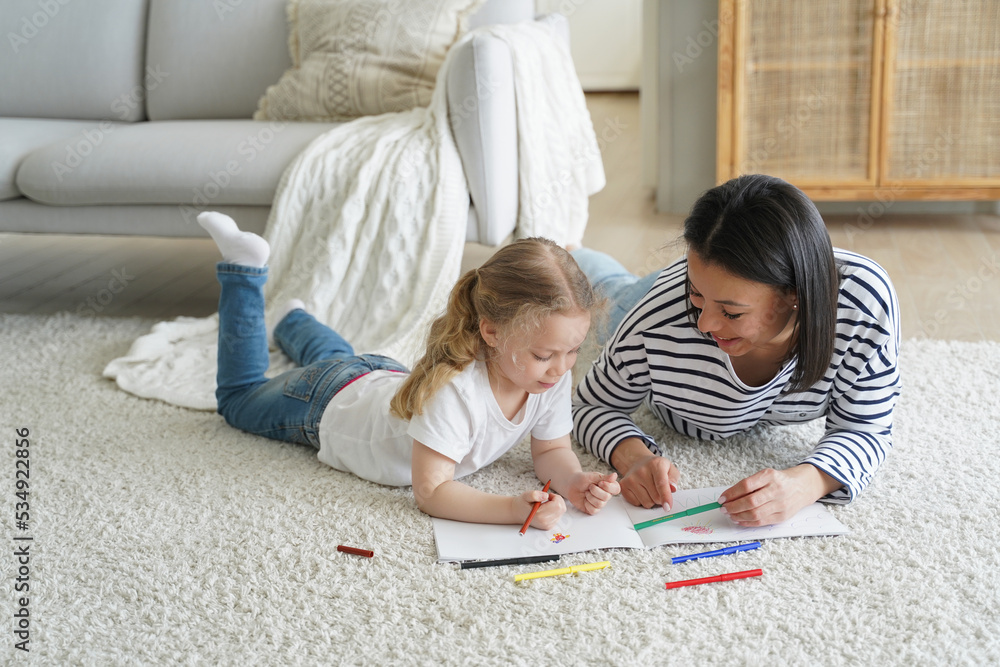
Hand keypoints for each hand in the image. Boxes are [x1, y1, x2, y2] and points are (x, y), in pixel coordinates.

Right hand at [514, 490, 565, 530]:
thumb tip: (546, 496)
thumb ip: (535, 495)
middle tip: (549, 497)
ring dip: (556, 504)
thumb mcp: (526, 496)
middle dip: (557, 500)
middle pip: (562, 508)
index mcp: (540, 516)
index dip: (555, 497)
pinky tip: (547, 508)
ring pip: (562, 511)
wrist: (518, 513)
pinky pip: (559, 515)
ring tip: (546, 503)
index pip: (557, 505)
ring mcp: (548, 525)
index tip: (549, 495)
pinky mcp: (550, 526)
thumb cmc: (523, 503)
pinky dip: (555, 509)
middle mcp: (545, 523)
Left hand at [564, 472, 620, 514]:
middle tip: (589, 487)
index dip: (608, 487)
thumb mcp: (592, 476)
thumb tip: (615, 475)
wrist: (571, 485)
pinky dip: (587, 504)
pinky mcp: (593, 509)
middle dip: (595, 491)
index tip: (600, 483)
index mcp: (608, 486)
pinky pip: (594, 510)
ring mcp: (600, 503)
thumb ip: (604, 477)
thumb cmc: (582, 479)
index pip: (616, 489)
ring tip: (586, 492)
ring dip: (590, 497)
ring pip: (600, 504)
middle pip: (606, 497)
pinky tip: (585, 500)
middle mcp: (606, 495)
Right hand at [613, 445, 679, 509]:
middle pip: (655, 497)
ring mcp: (630, 479)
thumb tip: (672, 488)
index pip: (661, 483)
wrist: (638, 463)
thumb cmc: (656, 468)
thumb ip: (674, 478)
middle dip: (660, 498)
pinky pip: (636, 503)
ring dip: (651, 500)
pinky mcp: (623, 486)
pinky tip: (641, 491)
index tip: (668, 507)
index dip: (665, 497)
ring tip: (649, 489)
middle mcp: (641, 471)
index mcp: (655, 464)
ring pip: (646, 503)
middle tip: (659, 490)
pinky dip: (641, 501)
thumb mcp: (670, 468)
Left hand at [718, 465, 840, 526]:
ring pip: (755, 514)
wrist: (803, 486)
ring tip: (730, 515)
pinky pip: (762, 522)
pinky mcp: (783, 516)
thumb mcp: (765, 475)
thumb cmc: (779, 480)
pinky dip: (747, 522)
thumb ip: (749, 485)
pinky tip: (739, 520)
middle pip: (750, 502)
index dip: (731, 493)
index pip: (746, 485)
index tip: (721, 498)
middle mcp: (776, 490)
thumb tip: (728, 497)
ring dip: (738, 516)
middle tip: (723, 508)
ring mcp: (781, 504)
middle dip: (733, 507)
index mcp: (770, 476)